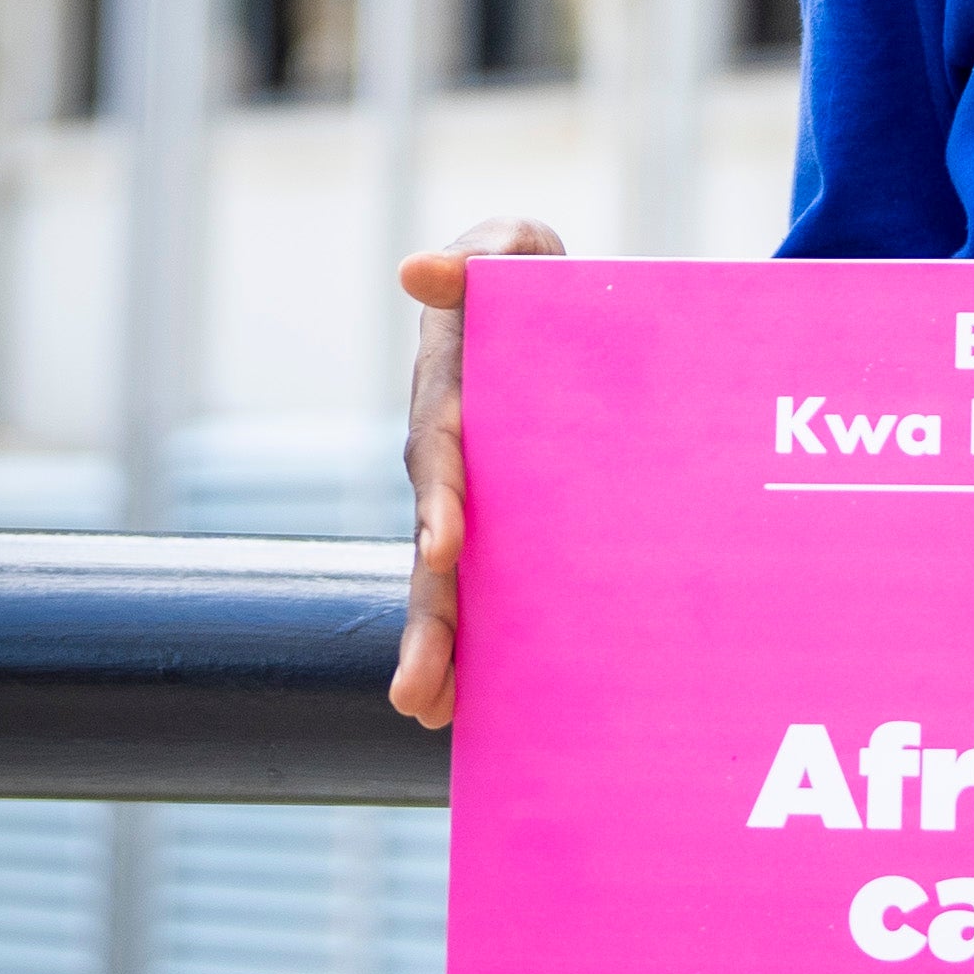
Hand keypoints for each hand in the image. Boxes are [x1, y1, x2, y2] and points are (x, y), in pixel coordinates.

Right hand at [391, 220, 564, 728]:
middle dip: (427, 616)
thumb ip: (481, 257)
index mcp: (452, 400)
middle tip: (417, 690)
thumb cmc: (532, 284)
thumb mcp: (517, 255)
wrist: (557, 323)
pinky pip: (487, 599)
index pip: (442, 453)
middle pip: (432, 548)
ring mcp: (471, 509)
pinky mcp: (502, 540)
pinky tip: (473, 718)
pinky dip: (479, 654)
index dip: (441, 500)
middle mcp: (449, 469)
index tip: (445, 548)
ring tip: (428, 715)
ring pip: (448, 588)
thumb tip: (415, 270)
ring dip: (438, 652)